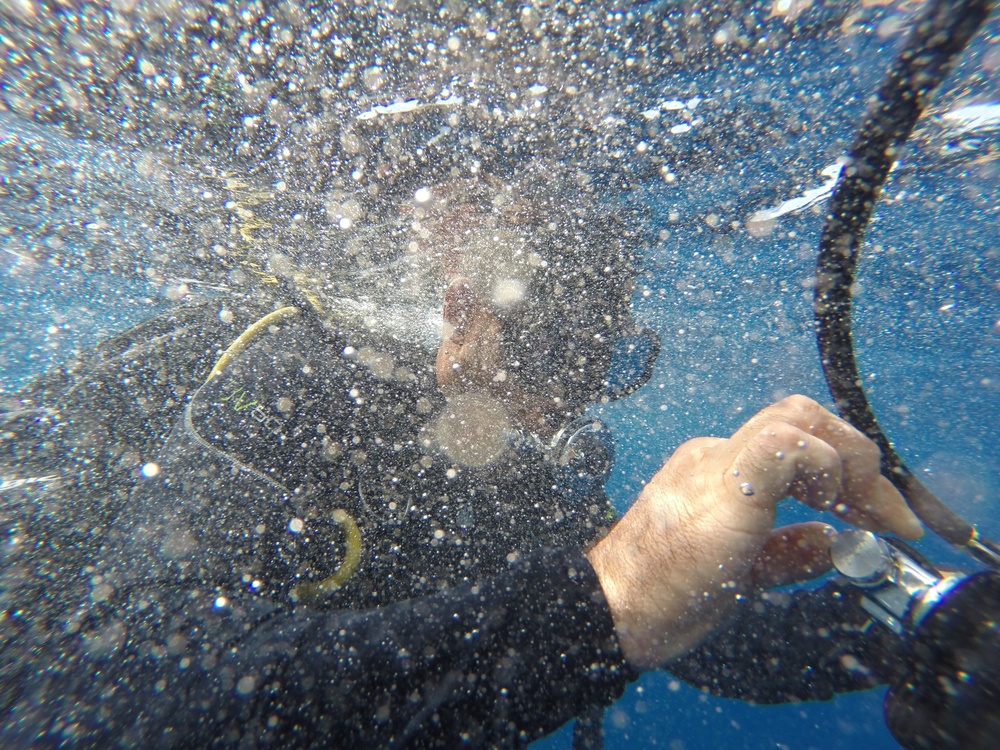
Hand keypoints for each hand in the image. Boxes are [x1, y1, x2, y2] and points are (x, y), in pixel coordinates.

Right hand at [585, 395, 922, 669]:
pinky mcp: (726, 484)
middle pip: (803, 416)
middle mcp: (716, 455)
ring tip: (868, 513)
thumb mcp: (740, 572)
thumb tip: (831, 541)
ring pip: (799, 417)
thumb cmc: (661, 597)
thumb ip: (784, 551)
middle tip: (888, 514)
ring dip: (849, 460)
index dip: (848, 474)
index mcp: (718, 473)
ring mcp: (717, 463)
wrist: (610, 608)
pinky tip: (829, 511)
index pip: (795, 444)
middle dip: (858, 456)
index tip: (880, 519)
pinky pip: (785, 444)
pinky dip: (824, 467)